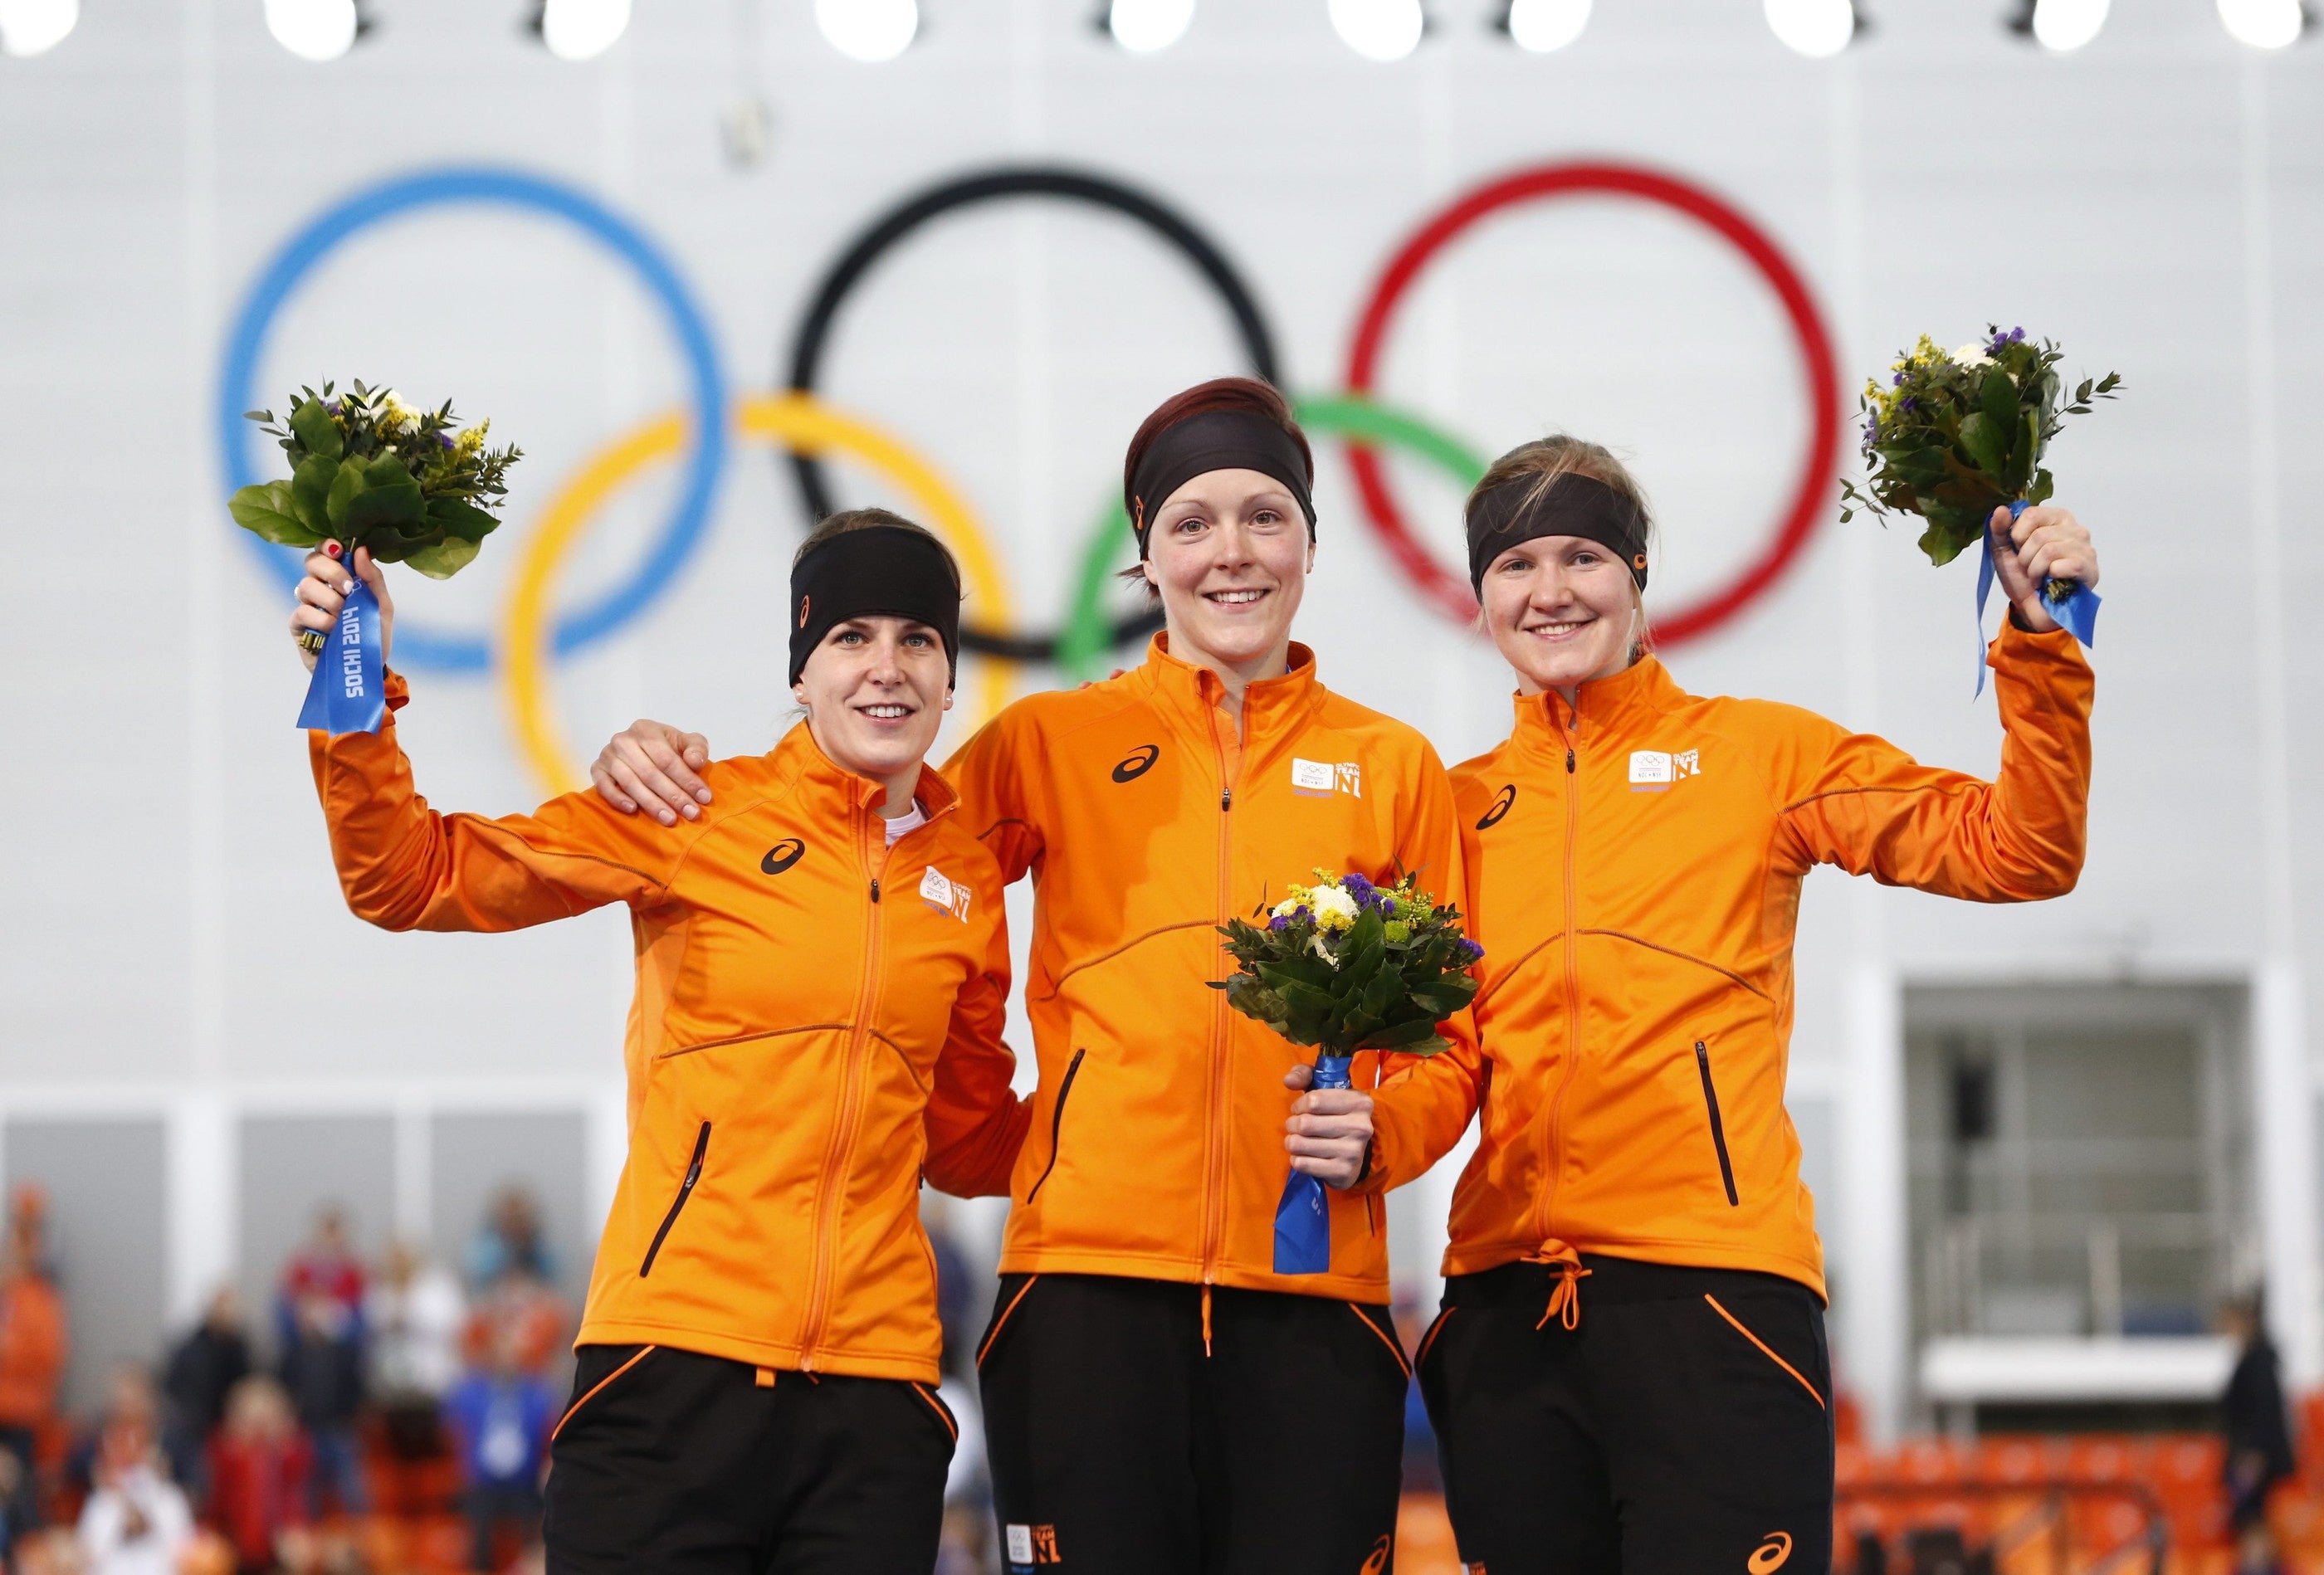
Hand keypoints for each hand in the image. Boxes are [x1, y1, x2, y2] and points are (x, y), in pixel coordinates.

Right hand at [290, 542, 392, 670]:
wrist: (365, 667)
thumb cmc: (373, 635)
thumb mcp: (382, 606)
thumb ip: (372, 578)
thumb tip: (362, 550)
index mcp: (340, 577)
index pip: (325, 551)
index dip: (327, 546)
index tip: (338, 550)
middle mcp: (320, 587)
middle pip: (312, 562)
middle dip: (332, 571)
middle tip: (348, 588)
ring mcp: (307, 604)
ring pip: (306, 585)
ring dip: (330, 600)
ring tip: (344, 616)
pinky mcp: (298, 624)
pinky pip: (303, 611)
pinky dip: (322, 619)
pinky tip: (333, 629)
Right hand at [592, 720, 713, 824]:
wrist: (640, 748)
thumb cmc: (666, 747)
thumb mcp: (686, 742)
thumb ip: (696, 748)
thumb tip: (694, 761)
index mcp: (646, 730)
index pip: (668, 759)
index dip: (687, 780)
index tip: (704, 798)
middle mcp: (624, 740)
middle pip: (651, 773)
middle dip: (674, 796)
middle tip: (691, 813)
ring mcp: (608, 755)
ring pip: (630, 782)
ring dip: (651, 803)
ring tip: (670, 819)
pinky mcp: (597, 769)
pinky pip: (604, 786)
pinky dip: (617, 798)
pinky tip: (633, 809)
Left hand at [1283, 1062, 1374, 1190]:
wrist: (1357, 1153)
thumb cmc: (1334, 1115)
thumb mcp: (1324, 1089)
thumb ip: (1304, 1075)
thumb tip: (1288, 1081)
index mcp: (1360, 1102)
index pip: (1313, 1100)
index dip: (1299, 1105)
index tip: (1301, 1109)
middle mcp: (1360, 1127)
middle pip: (1305, 1124)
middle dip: (1292, 1124)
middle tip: (1295, 1126)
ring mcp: (1353, 1152)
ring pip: (1300, 1144)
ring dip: (1292, 1142)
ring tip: (1298, 1141)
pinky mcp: (1342, 1172)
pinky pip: (1303, 1164)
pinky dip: (1296, 1159)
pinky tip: (1304, 1156)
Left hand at [1988, 504, 2098, 634]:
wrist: (2031, 608)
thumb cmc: (2022, 577)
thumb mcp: (2003, 552)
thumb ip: (2000, 530)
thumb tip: (2000, 510)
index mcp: (2057, 519)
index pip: (2032, 514)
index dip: (2018, 535)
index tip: (2019, 549)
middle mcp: (2075, 529)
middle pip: (2039, 535)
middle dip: (2025, 557)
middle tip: (2029, 568)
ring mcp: (2085, 549)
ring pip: (2049, 550)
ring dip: (2035, 570)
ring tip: (2038, 577)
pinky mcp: (2089, 569)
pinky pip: (2062, 566)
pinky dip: (2049, 577)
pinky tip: (2051, 582)